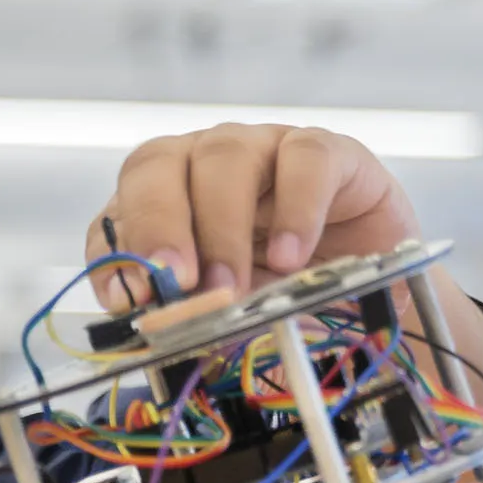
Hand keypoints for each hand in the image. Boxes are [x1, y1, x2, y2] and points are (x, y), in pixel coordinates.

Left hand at [86, 122, 415, 307]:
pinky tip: (292, 257)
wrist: (369, 278)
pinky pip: (305, 160)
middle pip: (158, 165)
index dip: (114, 252)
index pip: (118, 211)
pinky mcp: (327, 151)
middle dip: (158, 225)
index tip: (126, 301)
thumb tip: (164, 334)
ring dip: (222, 226)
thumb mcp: (227, 307)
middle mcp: (205, 161)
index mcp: (167, 197)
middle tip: (174, 282)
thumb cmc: (284, 285)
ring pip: (224, 156)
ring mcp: (264, 147)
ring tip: (231, 287)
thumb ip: (193, 314)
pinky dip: (297, 209)